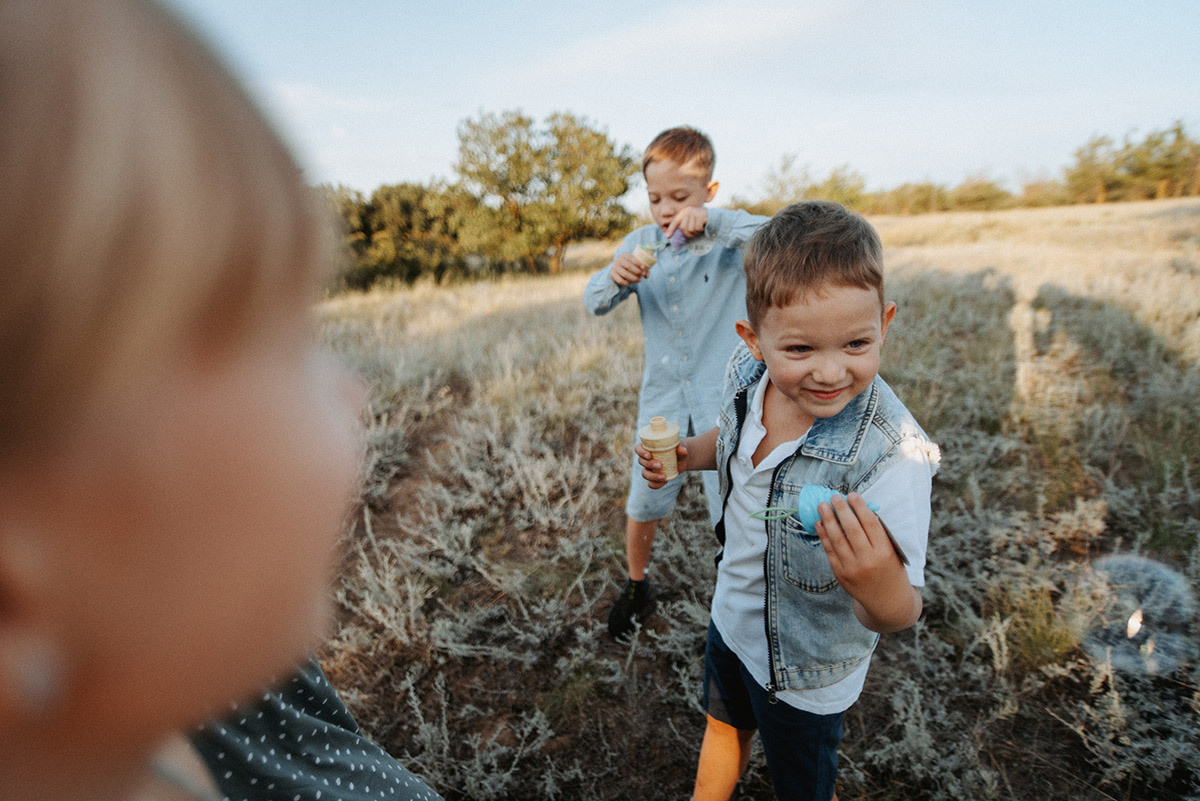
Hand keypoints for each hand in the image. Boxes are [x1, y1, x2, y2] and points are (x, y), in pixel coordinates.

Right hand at [611, 252, 649, 285]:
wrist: (619, 268)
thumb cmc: (630, 265)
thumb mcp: (636, 264)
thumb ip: (643, 269)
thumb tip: (646, 275)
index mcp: (625, 255)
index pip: (631, 258)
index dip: (637, 262)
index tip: (643, 267)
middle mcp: (618, 260)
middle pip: (628, 266)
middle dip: (637, 271)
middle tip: (642, 274)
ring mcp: (615, 267)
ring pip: (624, 274)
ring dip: (633, 278)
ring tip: (639, 280)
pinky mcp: (612, 274)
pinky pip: (619, 280)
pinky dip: (625, 283)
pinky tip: (629, 283)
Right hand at [635, 441, 687, 487]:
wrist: (682, 460)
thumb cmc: (677, 450)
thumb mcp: (680, 448)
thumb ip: (681, 449)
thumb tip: (683, 450)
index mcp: (648, 448)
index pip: (638, 449)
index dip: (641, 452)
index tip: (649, 455)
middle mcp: (646, 459)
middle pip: (641, 462)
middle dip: (649, 464)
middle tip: (660, 465)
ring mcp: (649, 469)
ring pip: (644, 473)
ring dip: (652, 476)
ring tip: (664, 477)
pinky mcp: (654, 478)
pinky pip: (651, 483)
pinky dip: (656, 484)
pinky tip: (664, 482)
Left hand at [665, 206, 707, 238]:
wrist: (712, 216)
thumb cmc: (699, 221)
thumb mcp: (690, 221)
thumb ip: (682, 225)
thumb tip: (670, 235)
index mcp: (684, 212)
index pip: (675, 221)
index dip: (671, 229)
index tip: (668, 236)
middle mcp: (688, 211)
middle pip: (683, 228)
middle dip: (688, 234)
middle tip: (694, 234)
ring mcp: (695, 213)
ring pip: (691, 230)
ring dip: (696, 233)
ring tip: (699, 229)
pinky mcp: (701, 216)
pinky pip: (697, 229)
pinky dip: (700, 230)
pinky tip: (703, 227)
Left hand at [815, 492, 920, 631]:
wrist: (887, 601)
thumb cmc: (891, 570)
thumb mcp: (892, 552)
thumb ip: (877, 534)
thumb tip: (856, 509)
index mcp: (885, 552)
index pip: (870, 524)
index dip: (860, 507)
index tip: (852, 494)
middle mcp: (868, 560)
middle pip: (852, 529)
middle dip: (841, 510)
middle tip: (834, 497)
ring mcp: (852, 569)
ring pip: (837, 539)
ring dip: (828, 520)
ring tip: (822, 506)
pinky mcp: (841, 575)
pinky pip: (830, 551)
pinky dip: (824, 536)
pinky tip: (820, 524)